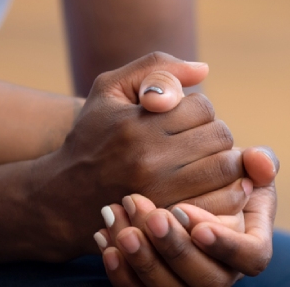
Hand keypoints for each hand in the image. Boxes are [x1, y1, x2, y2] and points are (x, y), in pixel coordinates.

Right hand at [28, 52, 244, 259]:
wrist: (63, 199)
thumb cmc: (90, 137)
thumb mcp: (109, 90)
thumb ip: (156, 69)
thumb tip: (204, 69)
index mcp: (136, 124)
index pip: (202, 107)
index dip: (196, 110)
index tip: (180, 121)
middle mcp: (150, 159)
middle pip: (219, 136)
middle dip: (211, 135)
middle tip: (194, 143)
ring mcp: (162, 194)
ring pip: (225, 167)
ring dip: (221, 162)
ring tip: (201, 162)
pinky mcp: (170, 220)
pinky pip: (222, 201)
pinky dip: (224, 192)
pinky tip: (206, 187)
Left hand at [96, 146, 278, 285]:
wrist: (181, 187)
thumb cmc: (222, 175)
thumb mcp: (243, 165)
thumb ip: (258, 161)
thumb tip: (260, 163)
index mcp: (250, 245)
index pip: (251, 256)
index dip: (226, 242)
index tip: (190, 213)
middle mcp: (222, 272)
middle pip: (207, 280)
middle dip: (177, 249)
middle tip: (154, 216)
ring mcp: (187, 283)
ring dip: (144, 260)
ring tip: (123, 224)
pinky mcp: (156, 285)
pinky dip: (120, 271)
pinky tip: (104, 237)